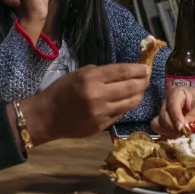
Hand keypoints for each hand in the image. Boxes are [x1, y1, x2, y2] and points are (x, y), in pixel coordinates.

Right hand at [22, 63, 150, 143]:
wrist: (47, 116)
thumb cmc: (62, 90)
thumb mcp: (79, 73)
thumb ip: (101, 73)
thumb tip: (125, 72)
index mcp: (91, 79)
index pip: (122, 72)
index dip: (138, 69)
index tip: (147, 67)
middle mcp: (98, 95)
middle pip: (131, 87)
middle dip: (143, 81)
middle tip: (147, 77)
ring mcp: (101, 113)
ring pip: (130, 103)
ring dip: (139, 94)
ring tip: (140, 89)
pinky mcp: (102, 126)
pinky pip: (121, 114)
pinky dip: (126, 106)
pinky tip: (127, 101)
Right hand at [150, 86, 194, 137]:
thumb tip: (184, 127)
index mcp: (177, 93)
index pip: (171, 105)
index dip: (175, 117)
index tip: (182, 128)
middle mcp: (169, 103)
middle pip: (163, 116)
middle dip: (174, 127)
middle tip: (186, 134)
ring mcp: (167, 115)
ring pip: (159, 124)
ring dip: (170, 132)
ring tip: (183, 136)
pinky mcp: (168, 126)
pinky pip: (161, 132)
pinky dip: (167, 136)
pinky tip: (178, 138)